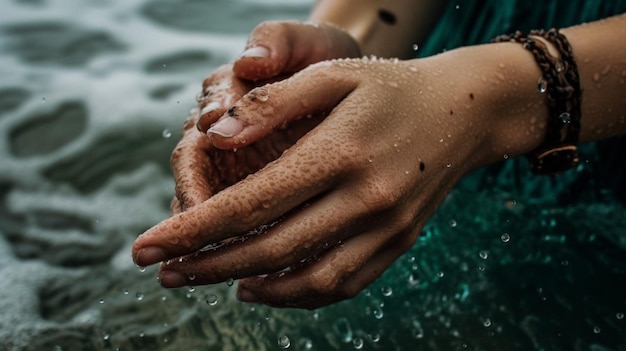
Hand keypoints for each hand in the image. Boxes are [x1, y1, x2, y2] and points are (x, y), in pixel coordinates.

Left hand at [133, 52, 509, 308]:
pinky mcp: (399, 243)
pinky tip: (266, 286)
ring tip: (209, 282)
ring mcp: (386, 227)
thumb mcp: (331, 75)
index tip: (146, 247)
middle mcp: (364, 198)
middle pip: (269, 249)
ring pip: (306, 279)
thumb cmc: (390, 87)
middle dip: (206, 265)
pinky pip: (343, 283)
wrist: (465, 111)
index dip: (191, 230)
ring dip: (251, 286)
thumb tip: (214, 138)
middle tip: (164, 274)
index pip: (249, 204)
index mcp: (338, 152)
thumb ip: (271, 106)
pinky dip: (298, 294)